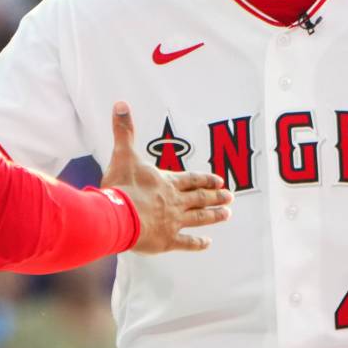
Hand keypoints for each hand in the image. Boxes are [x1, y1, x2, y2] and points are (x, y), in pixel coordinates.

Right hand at [100, 102, 231, 252]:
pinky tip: (207, 243)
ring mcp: (173, 222)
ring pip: (199, 218)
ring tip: (227, 214)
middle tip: (230, 197)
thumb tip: (120, 104)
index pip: (191, 179)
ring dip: (213, 216)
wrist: (117, 215)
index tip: (220, 181)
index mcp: (167, 182)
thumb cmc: (121, 186)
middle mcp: (175, 202)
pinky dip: (198, 244)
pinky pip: (187, 242)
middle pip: (200, 198)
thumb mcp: (123, 154)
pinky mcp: (166, 240)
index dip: (205, 179)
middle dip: (216, 197)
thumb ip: (123, 131)